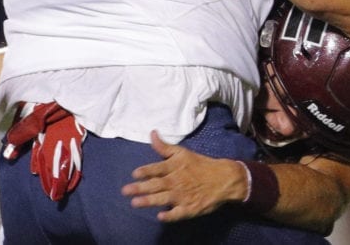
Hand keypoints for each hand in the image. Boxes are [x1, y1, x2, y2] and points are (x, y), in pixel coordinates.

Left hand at [122, 130, 246, 220]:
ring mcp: (183, 196)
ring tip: (135, 203)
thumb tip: (151, 133)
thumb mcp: (182, 153)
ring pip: (163, 198)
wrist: (224, 178)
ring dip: (149, 201)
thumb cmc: (201, 165)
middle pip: (156, 184)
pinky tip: (160, 216)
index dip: (146, 171)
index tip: (135, 174)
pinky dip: (170, 215)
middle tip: (125, 191)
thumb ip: (164, 147)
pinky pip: (178, 213)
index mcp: (175, 167)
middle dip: (140, 188)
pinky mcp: (190, 208)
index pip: (157, 169)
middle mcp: (176, 181)